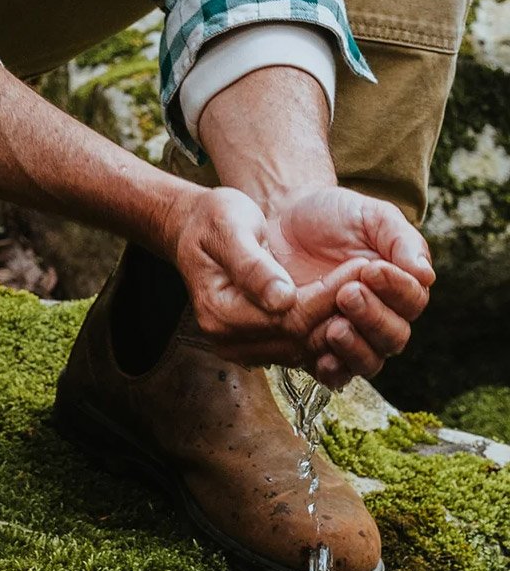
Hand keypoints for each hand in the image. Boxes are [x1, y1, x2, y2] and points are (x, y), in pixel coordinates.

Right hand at [171, 187, 366, 370]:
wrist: (196, 229)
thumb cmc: (213, 221)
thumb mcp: (230, 228)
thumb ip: (253, 266)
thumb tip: (282, 299)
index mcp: (220, 312)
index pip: (288, 319)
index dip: (329, 297)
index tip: (362, 266)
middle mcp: (229, 339)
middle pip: (300, 339)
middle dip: (341, 311)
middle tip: (374, 277)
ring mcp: (242, 347)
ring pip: (305, 349)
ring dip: (338, 323)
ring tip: (366, 290)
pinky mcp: (256, 345)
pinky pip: (299, 348)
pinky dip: (326, 329)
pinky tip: (345, 303)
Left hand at [264, 187, 433, 387]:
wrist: (283, 221)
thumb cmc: (333, 216)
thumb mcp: (370, 216)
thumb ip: (399, 240)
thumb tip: (426, 275)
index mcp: (399, 287)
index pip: (412, 301)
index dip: (396, 289)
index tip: (371, 270)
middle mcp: (379, 317)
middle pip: (393, 337)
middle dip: (373, 318)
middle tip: (346, 294)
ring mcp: (349, 336)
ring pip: (368, 361)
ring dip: (355, 349)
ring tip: (334, 328)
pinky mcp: (316, 349)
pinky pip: (333, 373)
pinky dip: (331, 370)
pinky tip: (321, 359)